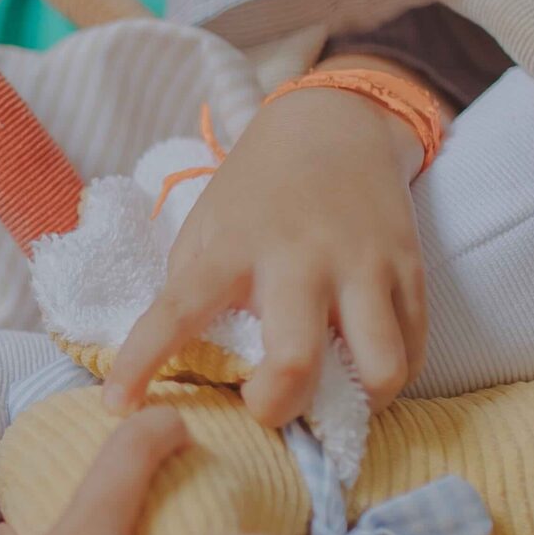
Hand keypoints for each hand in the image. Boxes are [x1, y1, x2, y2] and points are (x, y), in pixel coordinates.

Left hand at [106, 64, 429, 426]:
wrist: (335, 125)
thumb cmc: (256, 192)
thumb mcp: (206, 226)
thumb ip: (191, 288)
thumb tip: (182, 365)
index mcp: (234, 247)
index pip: (178, 309)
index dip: (142, 360)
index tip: (119, 404)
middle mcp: (301, 259)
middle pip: (295, 362)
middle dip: (275, 408)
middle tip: (263, 409)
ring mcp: (363, 265)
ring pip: (378, 367)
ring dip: (354, 402)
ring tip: (331, 397)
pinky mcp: (410, 269)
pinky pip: (414, 350)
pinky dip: (391, 378)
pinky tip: (365, 372)